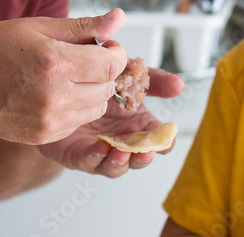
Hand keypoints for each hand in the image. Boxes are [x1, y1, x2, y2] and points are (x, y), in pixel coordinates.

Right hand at [0, 8, 127, 144]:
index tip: (106, 46)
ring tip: (70, 76)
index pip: (111, 64)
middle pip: (107, 87)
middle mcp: (54, 95)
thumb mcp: (37, 27)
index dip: (115, 53)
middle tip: (86, 58)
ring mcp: (49, 120)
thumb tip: (118, 18)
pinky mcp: (43, 136)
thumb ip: (82, 26)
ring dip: (93, 91)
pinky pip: (78, 122)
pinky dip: (76, 108)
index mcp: (55, 62)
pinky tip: (57, 93)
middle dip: (104, 71)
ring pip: (97, 107)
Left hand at [38, 66, 183, 177]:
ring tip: (121, 153)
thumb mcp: (130, 77)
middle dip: (143, 158)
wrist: (63, 85)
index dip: (165, 143)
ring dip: (119, 162)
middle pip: (139, 158)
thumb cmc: (99, 84)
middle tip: (146, 151)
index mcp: (139, 126)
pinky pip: (87, 160)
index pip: (159, 141)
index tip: (167, 139)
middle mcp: (122, 142)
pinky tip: (99, 147)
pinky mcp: (77, 154)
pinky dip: (94, 157)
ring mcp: (101, 150)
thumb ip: (154, 81)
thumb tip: (180, 84)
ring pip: (114, 166)